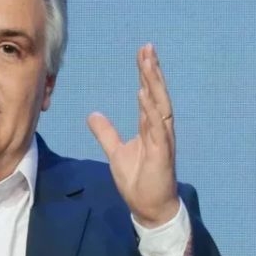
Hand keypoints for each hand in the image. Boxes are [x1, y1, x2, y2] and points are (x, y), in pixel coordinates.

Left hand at [88, 43, 179, 227]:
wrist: (149, 207)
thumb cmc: (138, 180)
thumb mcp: (116, 153)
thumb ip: (107, 133)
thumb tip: (93, 114)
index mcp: (149, 128)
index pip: (147, 95)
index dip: (145, 74)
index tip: (142, 54)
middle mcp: (159, 129)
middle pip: (156, 94)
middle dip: (152, 71)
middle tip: (147, 48)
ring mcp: (162, 140)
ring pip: (160, 107)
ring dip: (154, 85)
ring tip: (148, 64)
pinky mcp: (162, 153)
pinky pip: (157, 129)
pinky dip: (151, 112)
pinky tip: (144, 96)